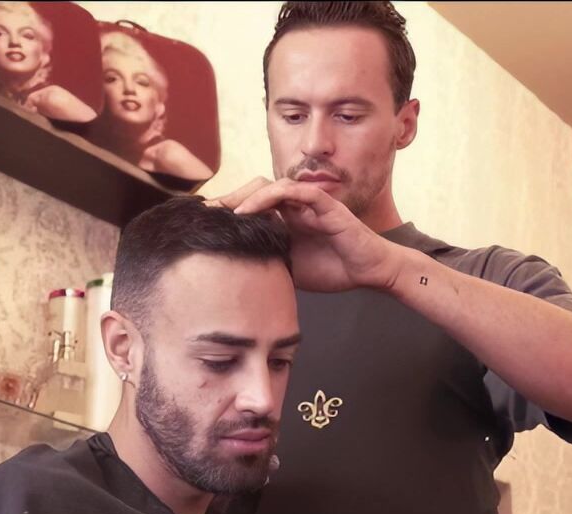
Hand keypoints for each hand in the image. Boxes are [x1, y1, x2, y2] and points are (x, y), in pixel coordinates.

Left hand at [209, 177, 403, 293]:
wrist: (368, 271)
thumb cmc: (332, 269)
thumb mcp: (289, 268)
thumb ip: (266, 261)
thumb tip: (231, 271)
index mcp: (286, 218)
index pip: (252, 205)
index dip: (228, 210)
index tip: (203, 222)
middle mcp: (294, 206)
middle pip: (255, 188)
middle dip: (230, 198)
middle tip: (208, 213)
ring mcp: (309, 202)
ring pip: (271, 185)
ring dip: (245, 196)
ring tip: (225, 211)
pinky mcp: (325, 204)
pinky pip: (295, 191)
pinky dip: (270, 196)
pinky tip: (251, 211)